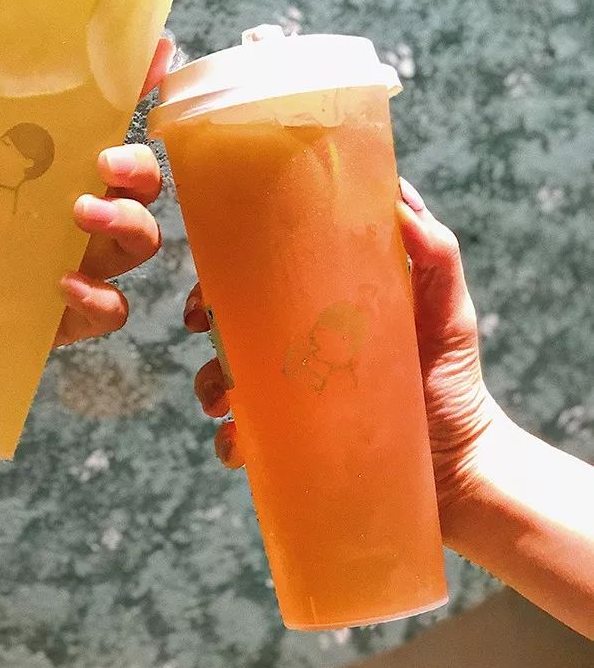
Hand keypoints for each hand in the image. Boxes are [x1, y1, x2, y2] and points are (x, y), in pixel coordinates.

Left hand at [0, 37, 173, 515]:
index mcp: (48, 169)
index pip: (105, 123)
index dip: (138, 87)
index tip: (157, 54)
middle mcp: (77, 211)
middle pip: (143, 181)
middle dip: (138, 166)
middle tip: (102, 163)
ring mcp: (82, 265)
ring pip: (142, 239)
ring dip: (126, 221)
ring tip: (79, 214)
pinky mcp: (71, 318)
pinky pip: (112, 308)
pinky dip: (99, 297)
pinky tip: (62, 285)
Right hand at [185, 178, 501, 533]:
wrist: (463, 470)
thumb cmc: (454, 384)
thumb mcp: (450, 313)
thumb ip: (437, 256)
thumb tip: (402, 197)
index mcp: (327, 308)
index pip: (269, 275)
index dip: (233, 268)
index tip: (218, 271)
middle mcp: (301, 348)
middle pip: (235, 322)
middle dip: (207, 319)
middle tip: (203, 326)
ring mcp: (292, 398)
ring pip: (226, 379)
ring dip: (209, 384)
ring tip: (221, 399)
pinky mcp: (290, 446)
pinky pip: (243, 440)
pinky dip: (230, 441)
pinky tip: (239, 444)